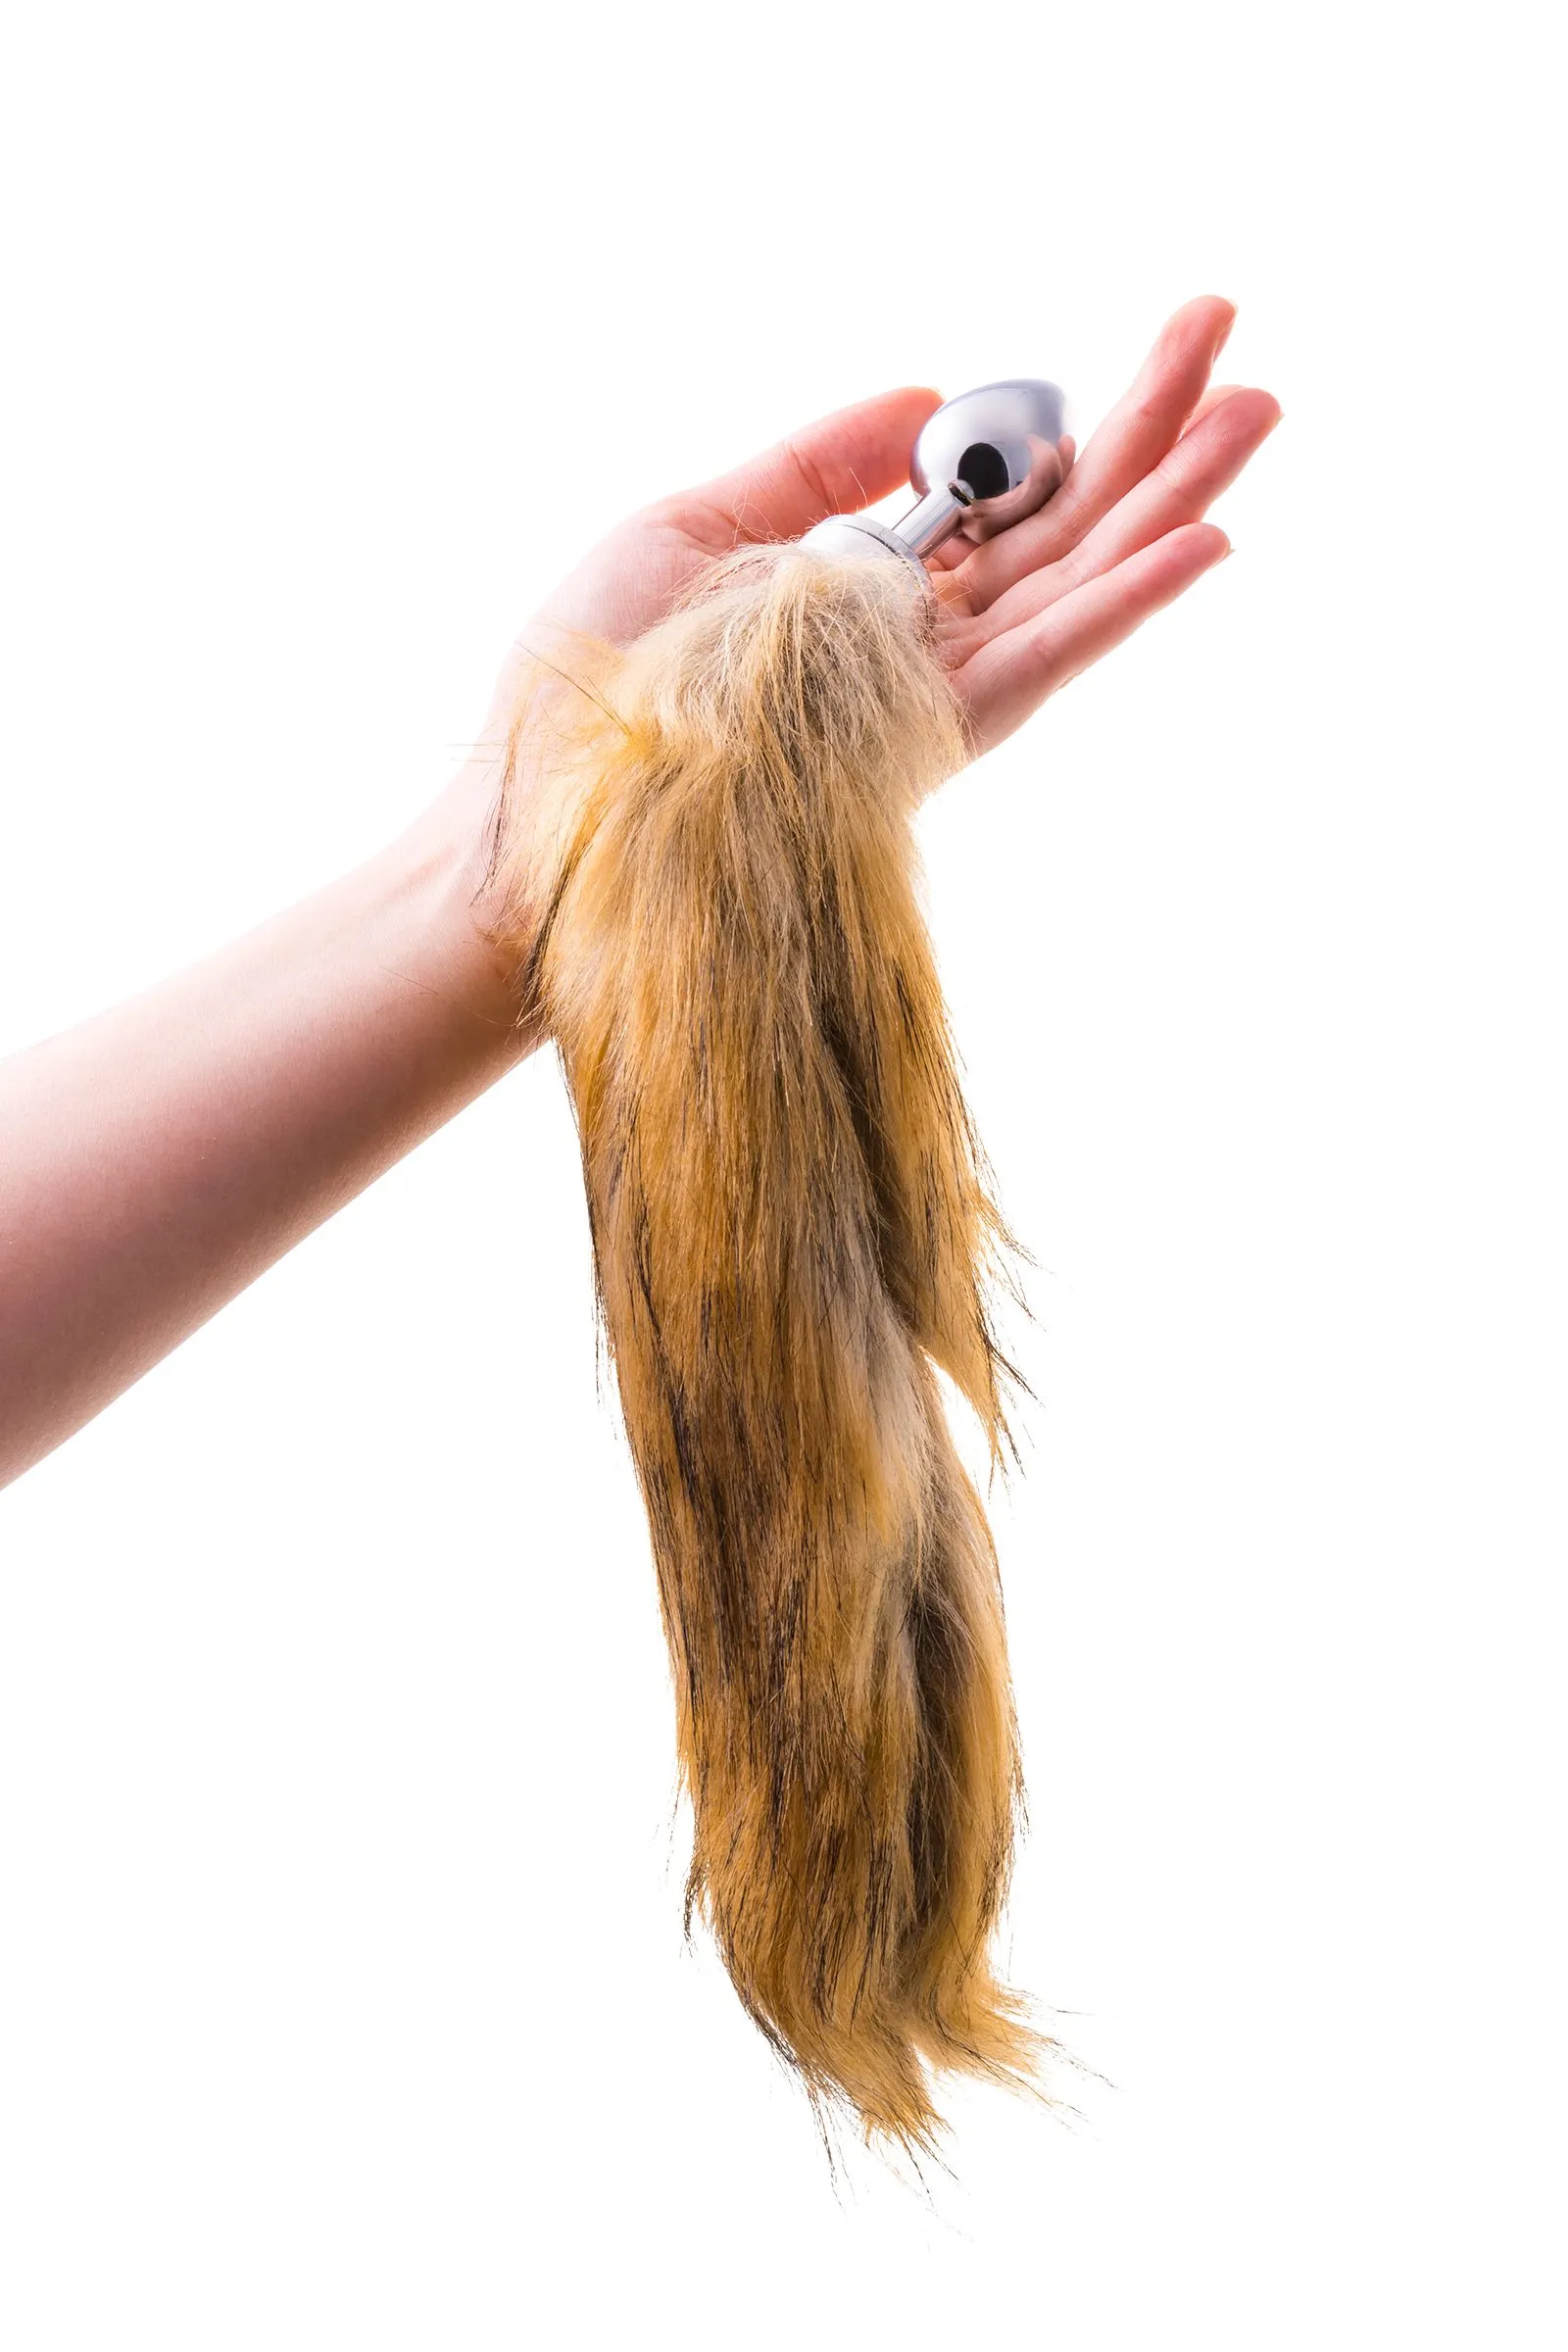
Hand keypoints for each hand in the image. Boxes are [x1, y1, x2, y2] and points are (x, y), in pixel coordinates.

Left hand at [497, 293, 1277, 757]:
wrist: (548, 817)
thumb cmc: (596, 683)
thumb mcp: (693, 524)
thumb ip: (818, 462)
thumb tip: (929, 396)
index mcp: (863, 596)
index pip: (996, 505)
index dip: (1069, 426)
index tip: (1136, 349)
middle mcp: (913, 649)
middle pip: (1060, 531)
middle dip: (1149, 436)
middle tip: (1230, 340)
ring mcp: (929, 699)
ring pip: (1078, 586)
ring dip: (1173, 500)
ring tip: (1257, 410)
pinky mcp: (927, 743)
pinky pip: (1044, 662)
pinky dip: (1125, 602)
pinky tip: (1203, 541)